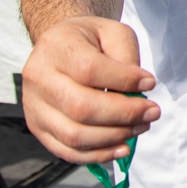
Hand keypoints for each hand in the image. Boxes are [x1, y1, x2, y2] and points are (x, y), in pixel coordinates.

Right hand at [21, 16, 159, 163]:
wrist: (61, 45)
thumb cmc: (92, 40)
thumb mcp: (114, 32)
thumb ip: (126, 56)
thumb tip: (139, 90)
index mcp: (57, 47)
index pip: (89, 70)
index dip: (124, 80)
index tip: (150, 83)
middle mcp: (39, 77)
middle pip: (81, 107)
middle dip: (124, 114)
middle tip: (152, 112)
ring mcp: (34, 106)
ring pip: (73, 134)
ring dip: (114, 136)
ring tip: (141, 127)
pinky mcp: (38, 128)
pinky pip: (66, 151)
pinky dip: (97, 154)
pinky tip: (122, 147)